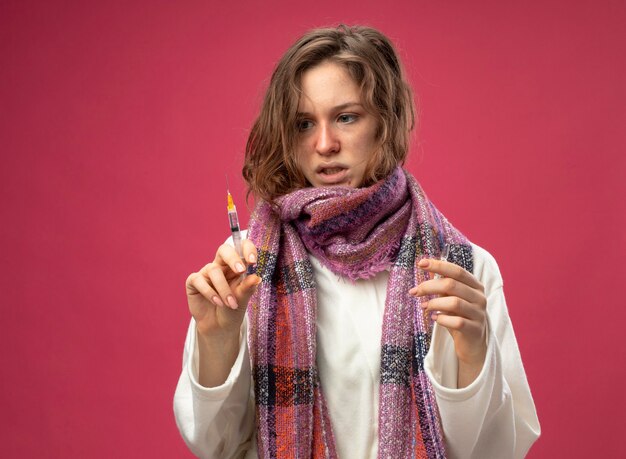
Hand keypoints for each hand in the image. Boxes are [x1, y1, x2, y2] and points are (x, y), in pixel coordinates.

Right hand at [185, 240, 260, 338]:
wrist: (219, 327)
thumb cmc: (233, 309)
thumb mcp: (243, 299)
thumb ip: (248, 287)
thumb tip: (256, 277)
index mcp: (236, 265)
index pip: (241, 248)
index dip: (247, 249)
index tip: (253, 262)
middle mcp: (221, 266)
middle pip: (224, 250)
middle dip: (233, 258)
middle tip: (241, 271)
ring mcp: (207, 273)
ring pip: (214, 270)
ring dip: (224, 288)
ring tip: (231, 304)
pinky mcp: (194, 282)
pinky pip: (199, 280)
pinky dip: (210, 292)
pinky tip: (218, 303)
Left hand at [409, 258, 486, 386]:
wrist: (472, 343)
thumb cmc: (458, 316)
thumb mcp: (452, 298)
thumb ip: (443, 286)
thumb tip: (422, 275)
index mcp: (474, 285)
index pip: (456, 270)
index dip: (438, 265)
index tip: (420, 263)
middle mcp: (479, 297)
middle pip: (452, 285)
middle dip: (429, 286)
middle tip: (414, 292)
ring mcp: (479, 313)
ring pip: (454, 302)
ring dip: (434, 304)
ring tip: (424, 307)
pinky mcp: (475, 329)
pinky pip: (457, 322)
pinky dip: (442, 319)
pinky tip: (435, 319)